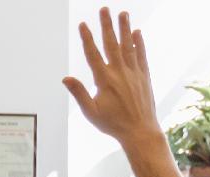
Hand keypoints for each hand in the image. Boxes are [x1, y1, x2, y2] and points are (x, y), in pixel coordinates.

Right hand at [63, 8, 161, 147]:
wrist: (140, 131)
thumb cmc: (113, 124)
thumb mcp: (91, 112)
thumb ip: (79, 93)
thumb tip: (66, 78)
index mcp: (104, 80)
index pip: (93, 54)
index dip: (87, 39)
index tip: (83, 24)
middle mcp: (120, 72)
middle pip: (112, 44)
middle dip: (107, 25)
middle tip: (105, 9)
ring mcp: (134, 73)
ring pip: (128, 46)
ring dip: (125, 28)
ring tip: (123, 13)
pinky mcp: (144, 76)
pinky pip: (141, 55)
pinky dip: (139, 43)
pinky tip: (137, 33)